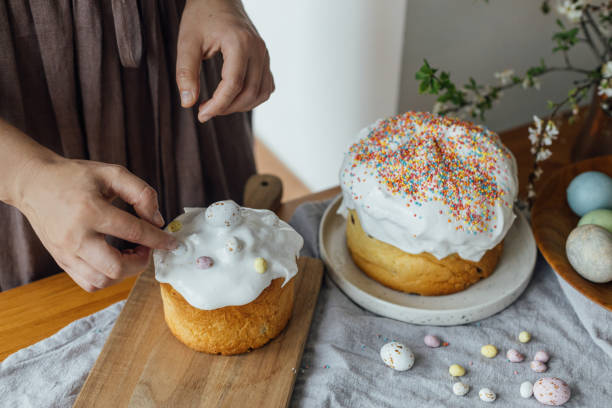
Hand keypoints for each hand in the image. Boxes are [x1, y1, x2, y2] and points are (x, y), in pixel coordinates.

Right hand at [16, 158, 177, 291]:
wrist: (34, 183)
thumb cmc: (76, 177)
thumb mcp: (112, 173)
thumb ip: (141, 193)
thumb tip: (158, 220)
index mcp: (90, 210)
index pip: (133, 232)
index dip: (159, 240)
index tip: (172, 243)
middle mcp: (76, 236)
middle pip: (116, 267)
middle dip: (141, 262)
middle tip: (147, 247)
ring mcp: (66, 252)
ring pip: (102, 280)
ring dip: (125, 272)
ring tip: (131, 252)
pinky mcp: (61, 261)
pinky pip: (89, 283)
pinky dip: (108, 278)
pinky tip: (115, 260)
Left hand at [176, 0, 273, 121]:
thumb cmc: (201, 16)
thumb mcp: (187, 41)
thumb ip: (186, 72)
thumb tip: (188, 103)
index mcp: (239, 43)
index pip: (233, 85)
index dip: (218, 105)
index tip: (201, 114)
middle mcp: (257, 49)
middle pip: (249, 92)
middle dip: (227, 108)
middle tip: (205, 111)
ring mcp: (264, 54)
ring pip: (260, 93)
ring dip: (240, 106)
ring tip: (218, 105)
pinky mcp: (265, 58)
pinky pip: (266, 87)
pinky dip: (252, 98)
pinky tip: (234, 98)